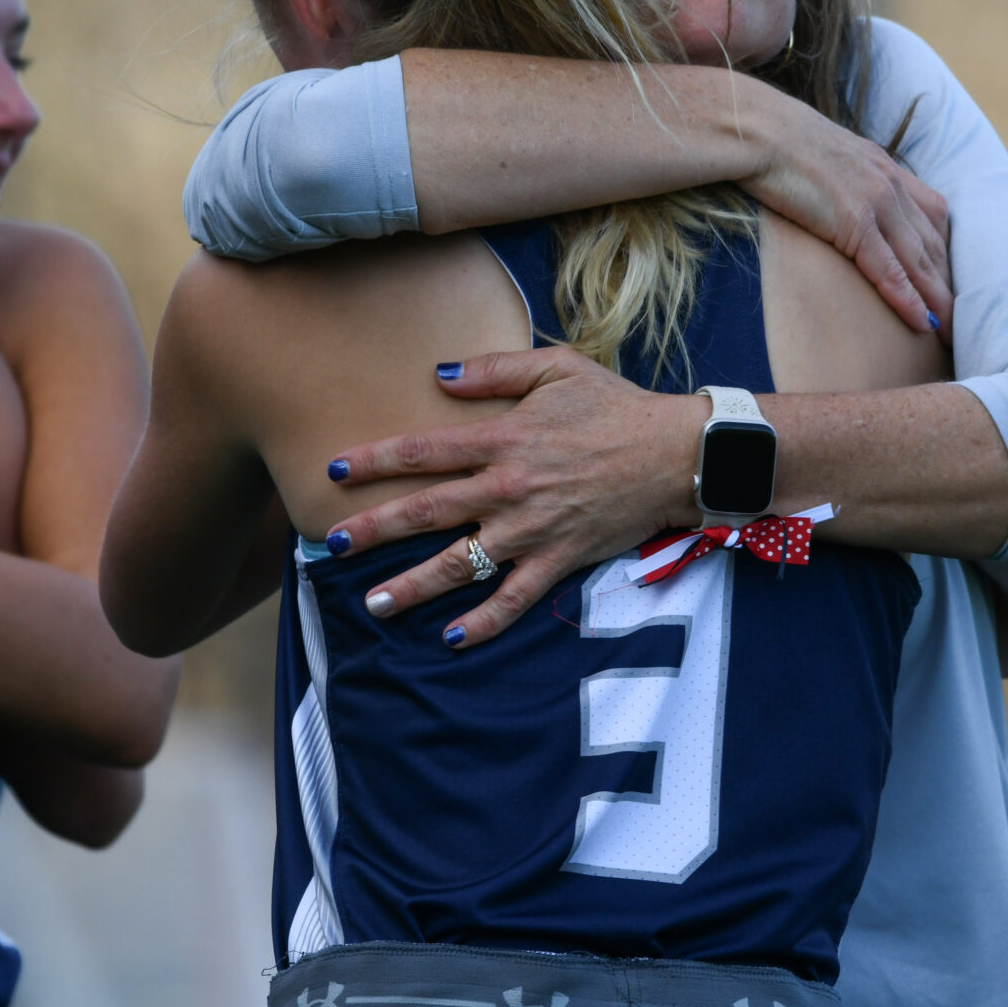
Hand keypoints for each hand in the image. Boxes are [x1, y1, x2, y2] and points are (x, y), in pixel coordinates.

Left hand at [322, 349, 706, 646]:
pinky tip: (449, 639)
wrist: (676, 452)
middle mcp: (509, 488)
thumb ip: (494, 369)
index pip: (423, 451)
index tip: (333, 469)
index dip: (375, 460)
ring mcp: (533, 529)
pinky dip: (483, 622)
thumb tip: (439, 374)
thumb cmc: (616, 405)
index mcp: (504, 439)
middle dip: (374, 530)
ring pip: (461, 564)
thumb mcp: (556, 367)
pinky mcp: (560, 559)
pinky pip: (515, 599)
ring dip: (413, 586)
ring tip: (372, 604)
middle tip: (331, 547)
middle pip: (427, 512)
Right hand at [741, 107, 952, 336]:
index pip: (933, 215)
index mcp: (885, 167)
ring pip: (920, 260)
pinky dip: (908, 298)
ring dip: (939, 299)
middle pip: (934, 242)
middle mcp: (890, 184)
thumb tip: (838, 195)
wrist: (758, 130)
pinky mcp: (854, 221)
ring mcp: (876, 202)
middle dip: (951, 282)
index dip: (945, 251)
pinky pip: (888, 269)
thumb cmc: (777, 142)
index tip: (951, 279)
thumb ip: (845, 176)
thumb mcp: (826, 155)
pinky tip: (922, 321)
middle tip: (963, 316)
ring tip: (953, 331)